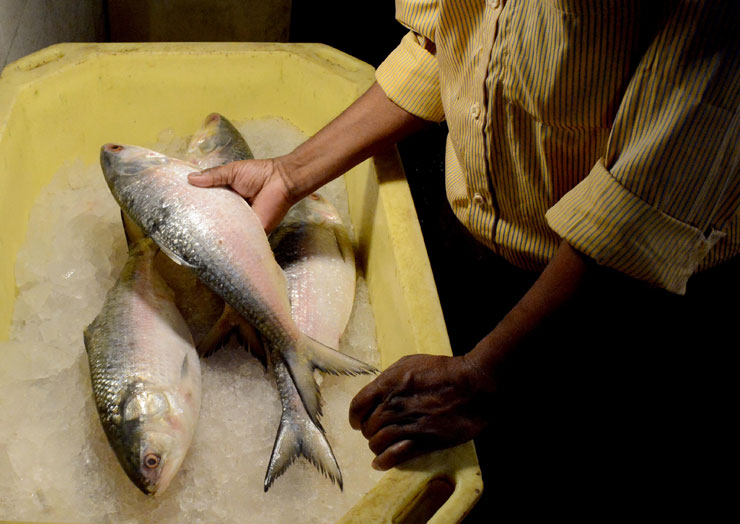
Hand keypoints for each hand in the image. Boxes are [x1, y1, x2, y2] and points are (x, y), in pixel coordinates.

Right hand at [188, 157, 295, 231]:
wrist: (281, 181)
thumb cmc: (259, 174)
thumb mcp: (231, 172)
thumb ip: (213, 176)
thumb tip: (190, 178)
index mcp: (226, 197)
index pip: (208, 204)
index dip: (195, 205)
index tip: (178, 207)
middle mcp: (232, 212)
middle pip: (214, 219)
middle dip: (201, 221)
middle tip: (182, 224)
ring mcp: (241, 223)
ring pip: (224, 230)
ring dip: (213, 231)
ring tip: (192, 235)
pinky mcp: (251, 231)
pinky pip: (238, 238)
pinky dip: (229, 239)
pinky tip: (214, 242)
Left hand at [349, 354, 492, 470]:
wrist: (474, 385)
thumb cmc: (445, 370)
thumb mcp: (411, 363)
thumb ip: (390, 378)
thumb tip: (379, 391)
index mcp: (387, 385)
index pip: (358, 406)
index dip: (355, 416)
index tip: (357, 421)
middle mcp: (392, 405)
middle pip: (367, 426)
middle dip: (369, 431)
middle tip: (376, 433)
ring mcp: (407, 424)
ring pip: (377, 442)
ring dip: (376, 446)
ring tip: (380, 447)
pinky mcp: (422, 441)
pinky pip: (394, 456)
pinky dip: (384, 462)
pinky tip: (381, 463)